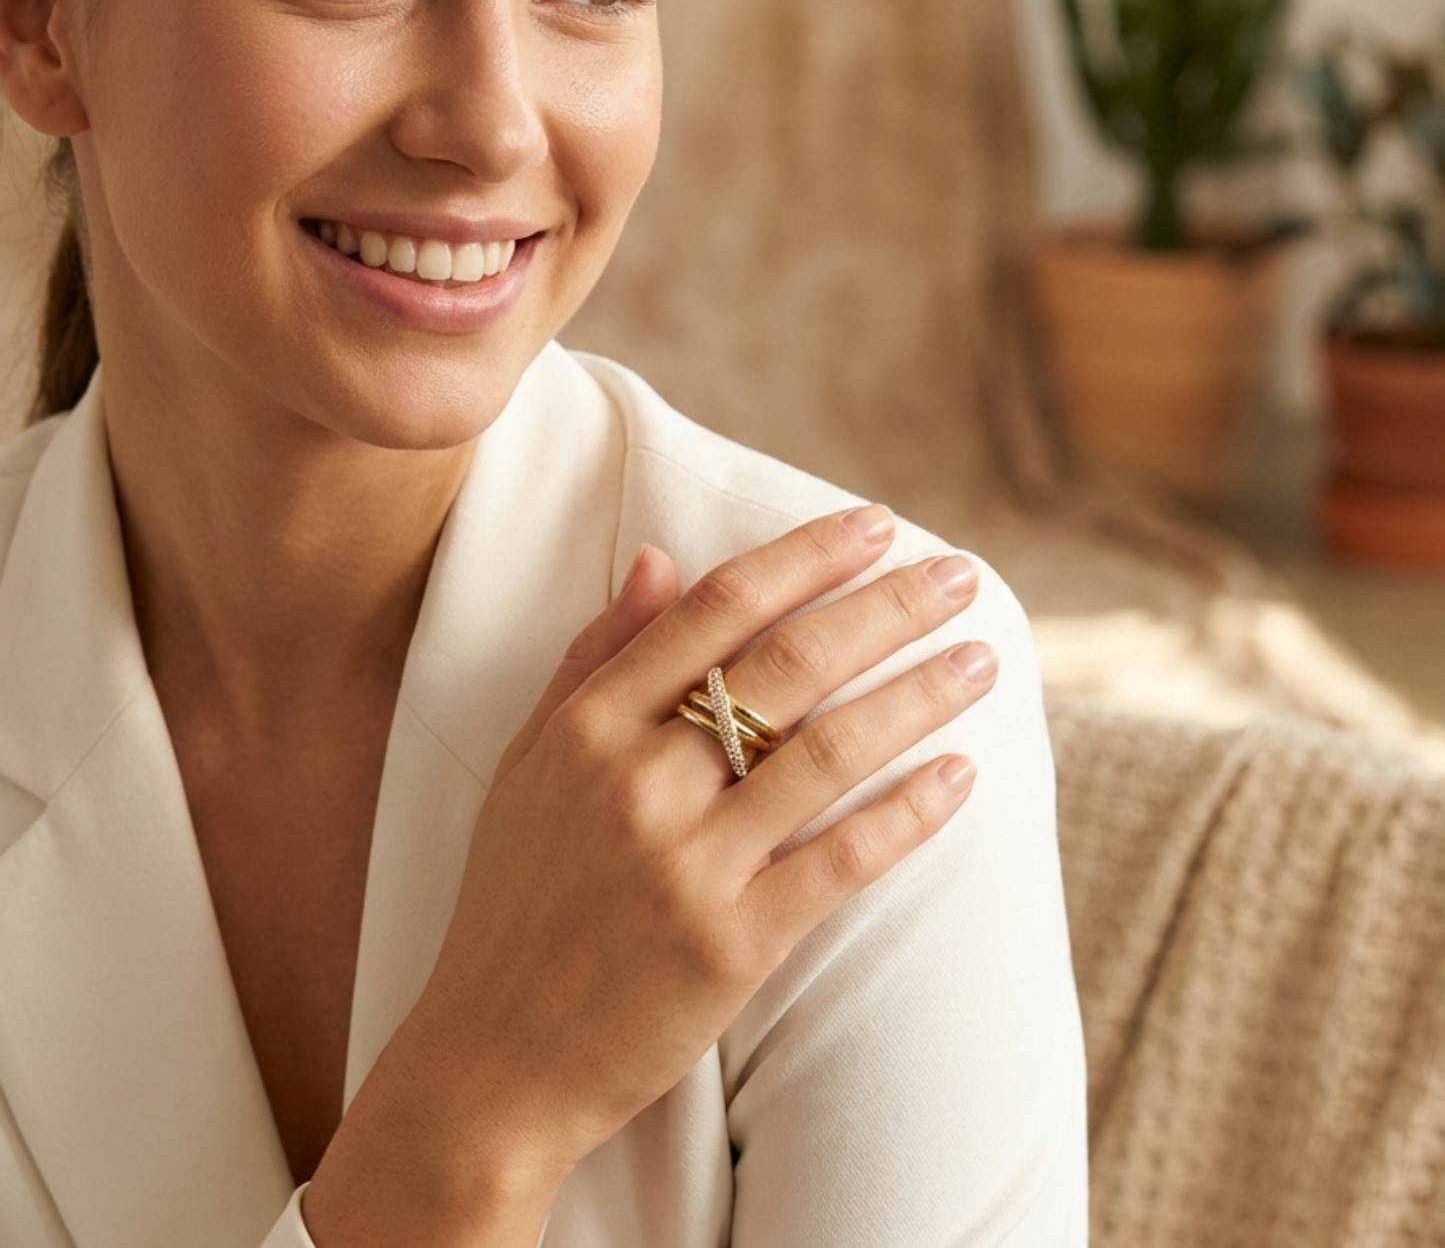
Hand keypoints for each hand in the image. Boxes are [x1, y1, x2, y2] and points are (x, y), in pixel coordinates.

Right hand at [307, 505, 993, 1244]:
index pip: (717, 608)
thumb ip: (593, 657)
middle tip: (959, 575)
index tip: (874, 523)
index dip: (806, 556)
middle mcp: (637, 781)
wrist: (491, 1061)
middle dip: (886, 607)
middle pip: (788, 663)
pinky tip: (961, 775)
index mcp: (588, 727)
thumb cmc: (513, 901)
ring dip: (918, 694)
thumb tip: (659, 559)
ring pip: (828, 751)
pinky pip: (841, 861)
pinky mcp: (731, 945)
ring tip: (981, 659)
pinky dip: (909, 813)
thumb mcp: (530, 763)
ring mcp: (686, 865)